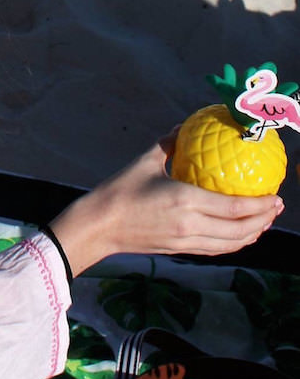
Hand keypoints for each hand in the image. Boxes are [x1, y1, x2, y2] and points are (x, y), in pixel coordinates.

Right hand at [47, 135, 283, 276]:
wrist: (101, 224)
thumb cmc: (120, 189)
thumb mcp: (145, 161)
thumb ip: (168, 144)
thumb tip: (184, 127)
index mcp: (185, 200)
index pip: (234, 208)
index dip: (260, 205)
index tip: (275, 196)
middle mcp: (190, 224)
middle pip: (239, 229)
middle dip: (264, 220)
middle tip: (277, 207)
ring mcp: (187, 241)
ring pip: (231, 243)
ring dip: (253, 234)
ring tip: (265, 222)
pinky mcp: (181, 250)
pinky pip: (217, 249)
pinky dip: (234, 243)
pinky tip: (240, 234)